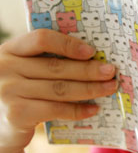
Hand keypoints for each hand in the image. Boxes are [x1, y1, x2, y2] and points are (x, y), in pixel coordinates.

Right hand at [0, 29, 117, 152]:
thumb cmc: (17, 92)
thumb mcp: (22, 70)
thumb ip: (43, 61)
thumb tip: (92, 57)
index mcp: (9, 50)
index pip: (41, 39)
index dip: (68, 44)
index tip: (92, 51)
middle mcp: (5, 68)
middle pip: (56, 66)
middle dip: (89, 69)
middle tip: (111, 71)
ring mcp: (9, 91)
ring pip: (60, 88)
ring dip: (90, 88)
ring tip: (109, 87)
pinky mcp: (17, 114)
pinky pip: (56, 109)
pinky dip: (78, 110)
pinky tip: (94, 108)